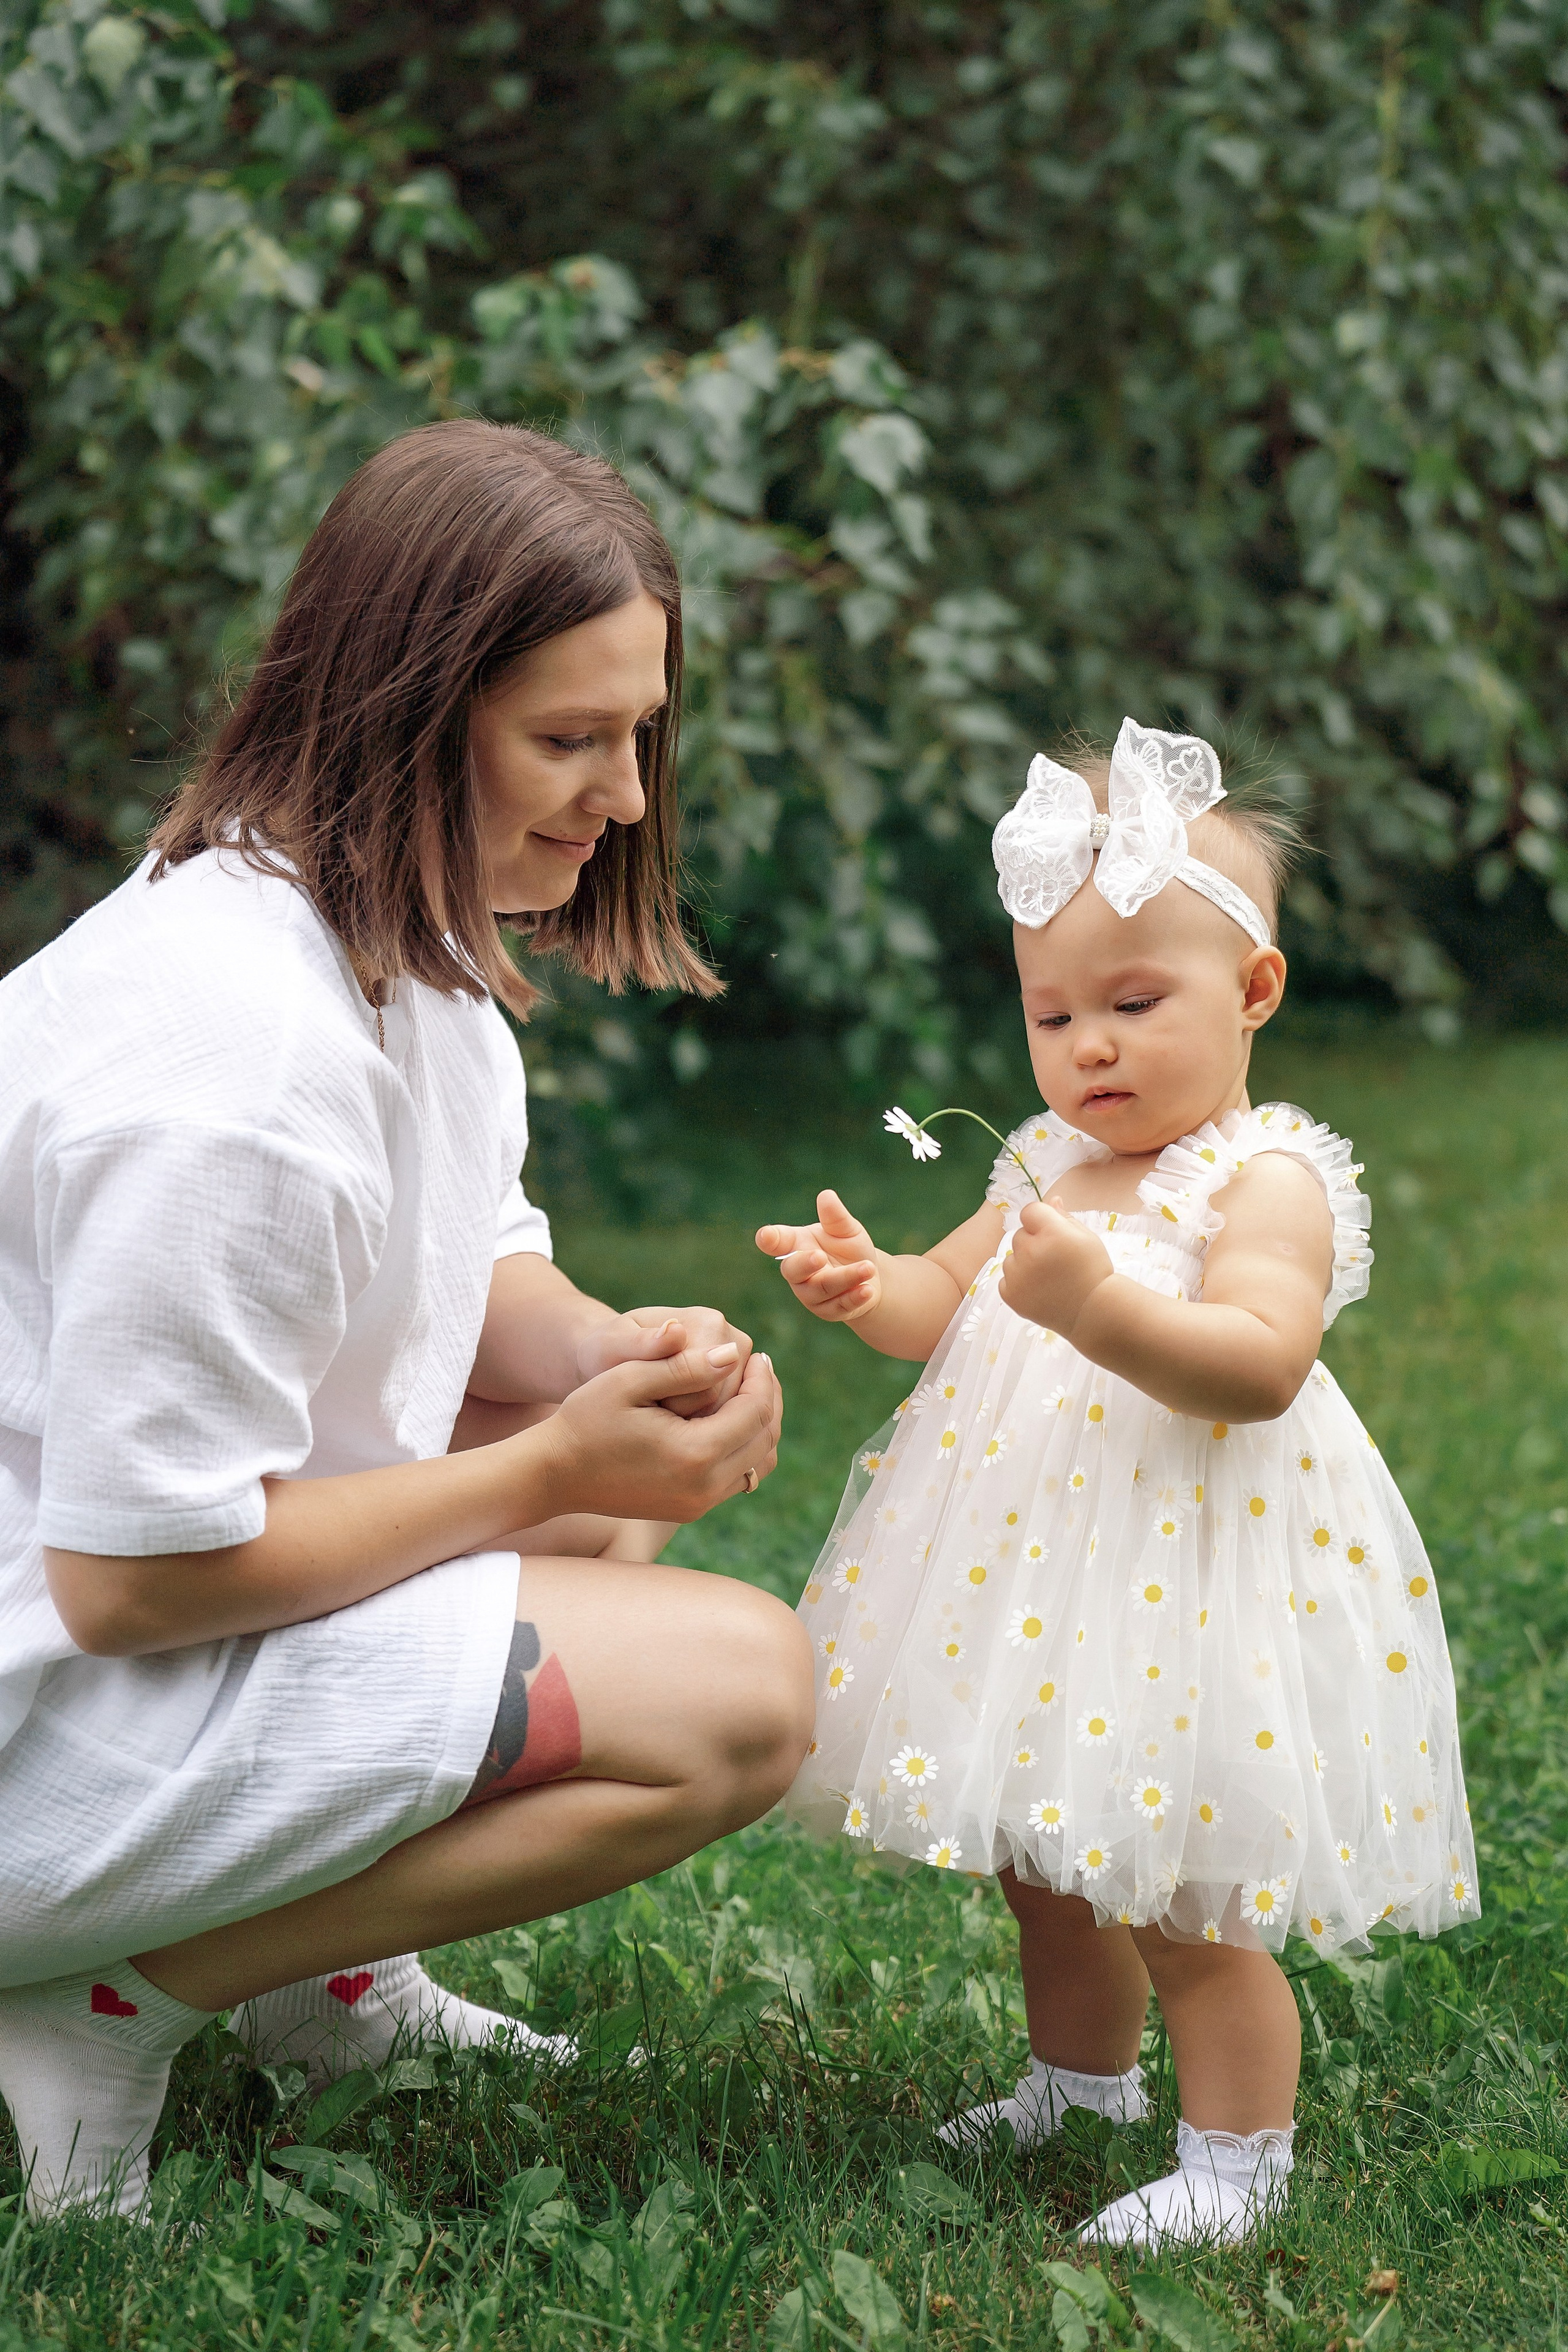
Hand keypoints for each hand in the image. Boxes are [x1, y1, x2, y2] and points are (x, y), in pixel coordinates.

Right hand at [541, 1328, 781, 1521]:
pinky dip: (744, 1448)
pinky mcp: (690, 1510)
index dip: (763, 1380)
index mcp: (694, 1454)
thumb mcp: (630, 1379)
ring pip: (758, 1464)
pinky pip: (737, 1479)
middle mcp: (704, 1487)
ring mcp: (698, 1505)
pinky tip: (728, 1419)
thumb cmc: (585, 1419)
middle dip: (769, 1400)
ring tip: (750, 1392)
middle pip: (764, 1440)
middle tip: (761, 1370)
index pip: (754, 1412)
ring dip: (761, 1426)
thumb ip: (685, 1366)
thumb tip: (734, 1354)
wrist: (554, 1473)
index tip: (759, 1356)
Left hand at [575, 1303, 752, 1418]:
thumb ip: (643, 1343)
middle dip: (686, 1416)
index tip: (642, 1404)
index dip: (675, 1407)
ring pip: (729, 1416)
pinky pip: (728, 1422)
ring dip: (694, 1425)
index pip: (709, 1387)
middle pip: (724, 1403)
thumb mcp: (613, 1349)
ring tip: (659, 1416)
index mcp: (709, 1323)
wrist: (614, 1359)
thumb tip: (676, 1333)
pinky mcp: (736, 1385)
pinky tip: (673, 1423)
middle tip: (648, 1412)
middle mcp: (734, 1341)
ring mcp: (739, 1365)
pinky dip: (702, 1428)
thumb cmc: (607, 1353)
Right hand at [756, 1191, 881, 1322]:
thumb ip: (835, 1216)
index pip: (778, 1242)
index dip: (769, 1239)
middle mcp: (798, 1272)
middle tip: (819, 1255)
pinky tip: (868, 1289)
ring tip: (868, 1267)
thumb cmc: (849, 1249)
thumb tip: (827, 1195)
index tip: (765, 1235)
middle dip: (805, 1263)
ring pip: (822, 1288)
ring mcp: (811, 1294)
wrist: (868, 1277)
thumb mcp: (846, 1230)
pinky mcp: (829, 1310)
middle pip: (793, 1270)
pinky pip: (839, 1306)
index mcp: (796, 1245)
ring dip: (846, 1277)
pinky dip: (855, 1297)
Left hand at [999, 1196, 1115, 1336]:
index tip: (1051, 1233)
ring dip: (1024, 1263)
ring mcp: (1018, 1274)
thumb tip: (1051, 1199)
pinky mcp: (1010, 1294)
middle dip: (1033, 1243)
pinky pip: (1006, 1279)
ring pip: (1011, 1257)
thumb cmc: (1093, 1271)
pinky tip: (1039, 1290)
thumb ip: (1064, 1217)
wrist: (1092, 1312)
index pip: (1030, 1211)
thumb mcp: (1086, 1237)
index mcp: (1052, 1233)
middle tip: (1054, 1260)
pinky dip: (1018, 1283)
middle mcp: (1031, 1251)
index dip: (1040, 1220)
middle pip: (1020, 1235)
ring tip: (1047, 1278)